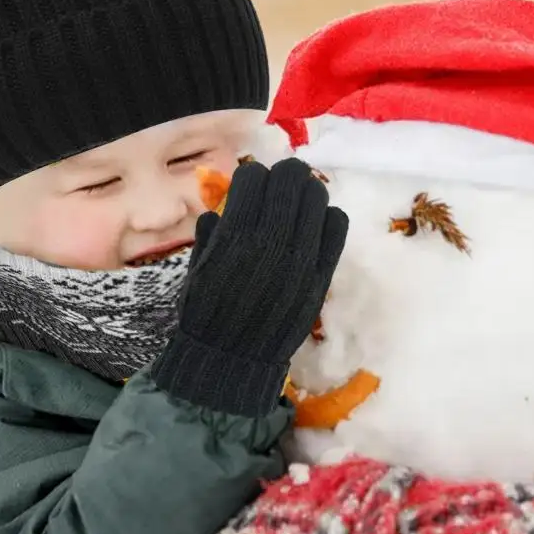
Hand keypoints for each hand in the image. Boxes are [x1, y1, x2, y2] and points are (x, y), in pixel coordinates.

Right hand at [152, 158, 347, 414]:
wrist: (232, 357)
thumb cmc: (206, 312)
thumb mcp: (197, 265)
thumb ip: (210, 232)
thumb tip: (222, 207)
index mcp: (235, 234)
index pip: (253, 178)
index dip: (250, 177)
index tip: (248, 186)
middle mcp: (271, 239)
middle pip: (290, 179)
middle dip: (282, 176)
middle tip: (278, 184)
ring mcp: (301, 256)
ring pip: (317, 196)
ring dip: (306, 192)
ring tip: (297, 204)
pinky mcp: (321, 273)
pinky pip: (337, 226)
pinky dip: (327, 217)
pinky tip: (314, 226)